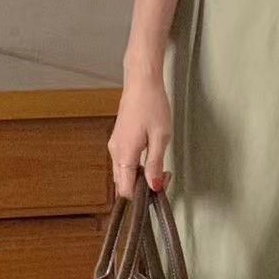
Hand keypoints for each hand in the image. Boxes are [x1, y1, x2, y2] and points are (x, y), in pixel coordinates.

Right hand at [108, 65, 171, 199]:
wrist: (141, 82)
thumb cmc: (151, 104)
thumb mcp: (161, 137)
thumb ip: (155, 164)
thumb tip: (154, 186)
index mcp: (124, 153)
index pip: (125, 190)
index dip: (142, 197)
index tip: (159, 190)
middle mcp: (115, 152)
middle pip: (123, 185)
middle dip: (142, 188)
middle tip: (164, 178)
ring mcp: (115, 146)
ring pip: (123, 175)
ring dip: (139, 178)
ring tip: (160, 169)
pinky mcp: (118, 141)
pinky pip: (124, 164)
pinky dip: (136, 168)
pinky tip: (150, 161)